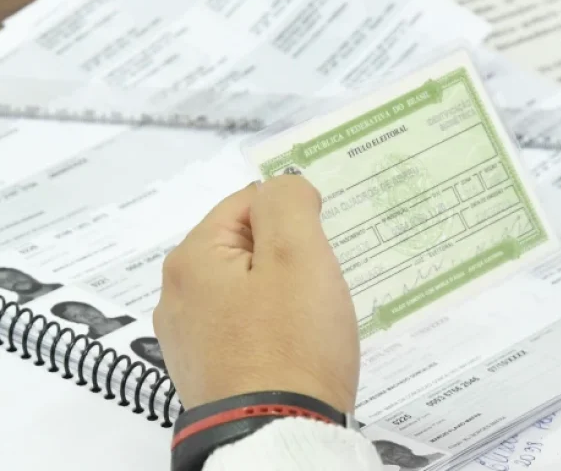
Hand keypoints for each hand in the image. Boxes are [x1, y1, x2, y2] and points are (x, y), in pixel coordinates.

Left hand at [153, 176, 359, 411]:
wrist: (279, 435)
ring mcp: (190, 338)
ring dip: (283, 292)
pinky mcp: (208, 370)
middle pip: (247, 246)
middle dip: (290, 256)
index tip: (322, 246)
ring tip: (312, 319)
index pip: (249, 202)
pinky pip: (245, 326)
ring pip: (248, 287)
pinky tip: (296, 346)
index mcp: (191, 259)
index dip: (294, 215)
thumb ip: (288, 202)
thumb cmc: (292, 343)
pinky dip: (273, 326)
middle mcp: (178, 295)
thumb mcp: (299, 254)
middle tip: (321, 285)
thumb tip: (284, 185)